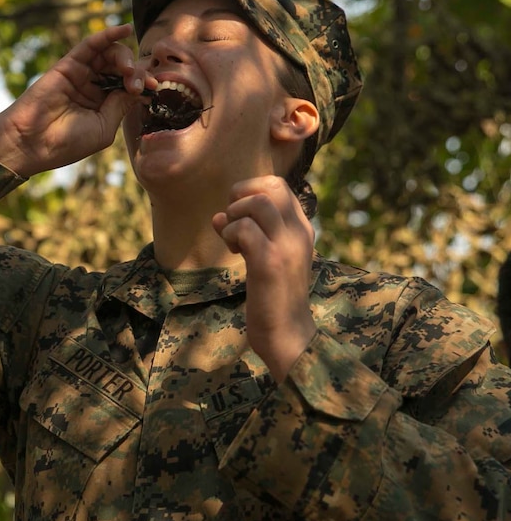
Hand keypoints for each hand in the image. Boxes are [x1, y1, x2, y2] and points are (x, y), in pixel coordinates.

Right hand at [0, 23, 154, 175]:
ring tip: (127, 70)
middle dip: (135, 72)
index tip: (153, 88)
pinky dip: (107, 35)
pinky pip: (91, 45)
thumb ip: (121, 105)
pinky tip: (124, 29)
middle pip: (122, 68)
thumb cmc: (66, 142)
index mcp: (103, 107)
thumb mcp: (104, 128)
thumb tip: (139, 87)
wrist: (32, 142)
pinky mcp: (69, 64)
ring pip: (109, 55)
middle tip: (137, 84)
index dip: (143, 84)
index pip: (129, 87)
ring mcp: (81, 75)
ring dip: (124, 58)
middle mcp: (94, 89)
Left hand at [212, 175, 316, 381]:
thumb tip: (219, 216)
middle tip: (233, 223)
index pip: (277, 186)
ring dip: (235, 216)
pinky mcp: (270, 263)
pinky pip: (245, 229)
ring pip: (258, 203)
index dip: (250, 191)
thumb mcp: (266, 257)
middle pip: (270, 186)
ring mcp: (286, 246)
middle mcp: (299, 232)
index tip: (240, 216)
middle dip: (241, 196)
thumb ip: (248, 233)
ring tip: (234, 240)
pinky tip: (235, 253)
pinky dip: (231, 235)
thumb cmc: (272, 296)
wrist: (287, 334)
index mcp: (301, 229)